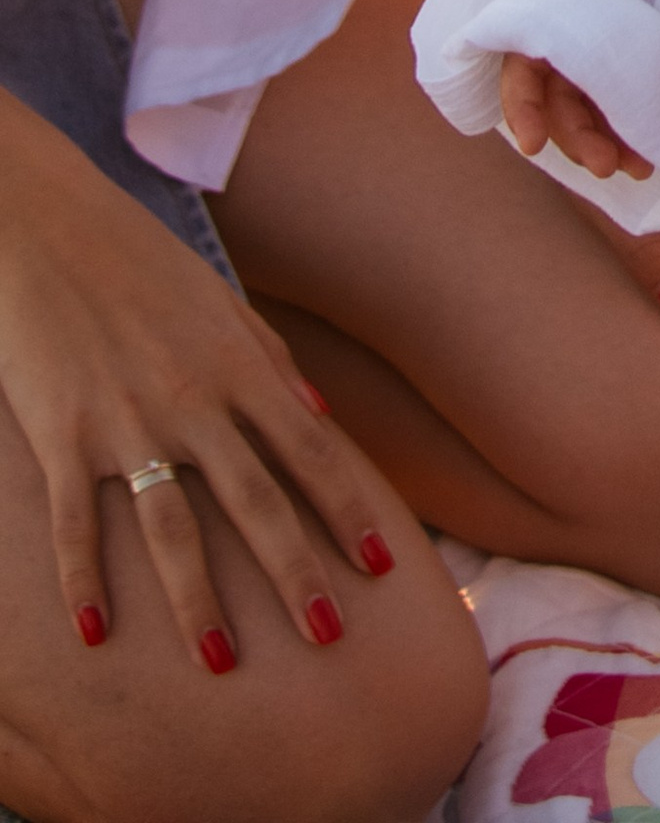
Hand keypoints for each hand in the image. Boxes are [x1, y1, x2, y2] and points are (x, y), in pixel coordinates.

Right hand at [0, 87, 401, 667]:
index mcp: (237, 366)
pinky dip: (85, 577)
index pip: (309, 450)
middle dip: (295, 570)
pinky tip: (97, 632)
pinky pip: (79, 520)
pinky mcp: (63, 434)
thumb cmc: (139, 264)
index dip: (348, 508)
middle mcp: (193, 400)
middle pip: (256, 499)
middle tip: (329, 634)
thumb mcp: (221, 303)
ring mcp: (127, 421)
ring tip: (222, 661)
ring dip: (198, 597)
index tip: (382, 564)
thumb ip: (271, 362)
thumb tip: (321, 412)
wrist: (49, 227)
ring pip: (172, 526)